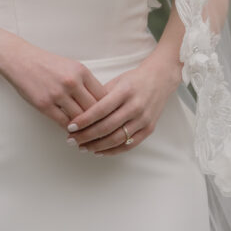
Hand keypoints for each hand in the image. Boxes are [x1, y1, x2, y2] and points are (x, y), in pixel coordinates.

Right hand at [1, 46, 107, 130]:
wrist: (21, 60)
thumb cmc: (48, 64)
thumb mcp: (71, 67)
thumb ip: (86, 82)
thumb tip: (101, 102)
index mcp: (82, 71)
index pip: (103, 96)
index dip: (108, 110)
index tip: (110, 118)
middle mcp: (72, 82)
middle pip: (94, 109)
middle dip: (99, 122)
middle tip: (103, 132)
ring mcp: (58, 94)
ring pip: (80, 118)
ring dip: (85, 129)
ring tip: (89, 136)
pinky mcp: (44, 104)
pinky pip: (63, 122)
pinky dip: (70, 130)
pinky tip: (72, 133)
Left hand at [65, 54, 180, 154]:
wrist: (160, 79)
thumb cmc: (134, 80)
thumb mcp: (116, 82)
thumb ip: (100, 97)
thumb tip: (79, 113)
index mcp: (125, 91)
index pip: (100, 109)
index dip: (84, 120)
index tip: (70, 126)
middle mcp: (135, 106)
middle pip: (106, 127)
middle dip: (86, 136)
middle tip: (71, 140)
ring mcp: (143, 119)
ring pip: (116, 139)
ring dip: (96, 146)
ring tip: (82, 147)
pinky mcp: (149, 129)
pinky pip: (129, 145)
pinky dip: (112, 150)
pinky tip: (99, 150)